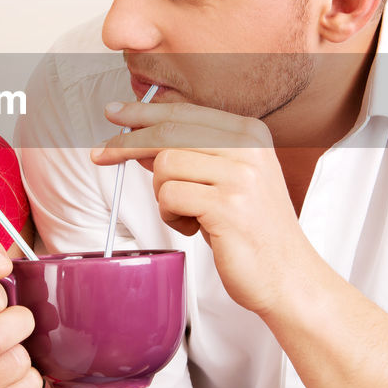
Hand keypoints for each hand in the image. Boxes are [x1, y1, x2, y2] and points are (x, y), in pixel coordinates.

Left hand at [91, 101, 304, 316]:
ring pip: (165, 165)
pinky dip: (171, 215)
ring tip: (186, 213)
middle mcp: (248, 147)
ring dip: (162, 195)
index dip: (142, 112)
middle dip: (126, 144)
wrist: (288, 276)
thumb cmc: (251, 231)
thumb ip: (190, 156)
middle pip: (168, 131)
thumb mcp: (225, 181)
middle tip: (100, 155)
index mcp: (250, 133)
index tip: (112, 113)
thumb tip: (139, 138)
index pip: (184, 112)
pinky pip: (170, 197)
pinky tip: (194, 227)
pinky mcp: (227, 205)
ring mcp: (240, 175)